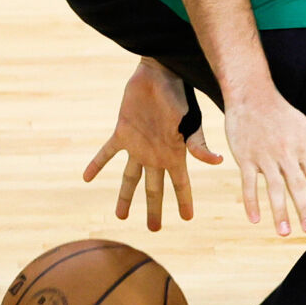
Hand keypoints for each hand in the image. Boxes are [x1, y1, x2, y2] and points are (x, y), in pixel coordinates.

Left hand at [83, 59, 222, 230]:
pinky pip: (107, 153)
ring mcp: (138, 146)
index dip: (184, 202)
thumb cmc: (178, 98)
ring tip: (120, 216)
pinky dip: (97, 164)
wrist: (158, 75)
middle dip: (154, 209)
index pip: (180, 185)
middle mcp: (156, 155)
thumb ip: (199, 144)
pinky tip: (86, 177)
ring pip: (130, 178)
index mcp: (173, 155)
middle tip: (153, 229)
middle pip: (154, 189)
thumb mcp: (190, 123)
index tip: (188, 219)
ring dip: (125, 196)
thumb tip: (219, 162)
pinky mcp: (122, 133)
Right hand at [222, 84, 305, 236]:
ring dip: (280, 212)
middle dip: (305, 209)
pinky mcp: (245, 157)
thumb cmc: (282, 114)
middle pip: (297, 185)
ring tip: (284, 232)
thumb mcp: (305, 129)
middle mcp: (286, 153)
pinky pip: (248, 183)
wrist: (251, 96)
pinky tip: (255, 219)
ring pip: (274, 188)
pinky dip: (251, 201)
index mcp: (303, 146)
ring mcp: (264, 156)